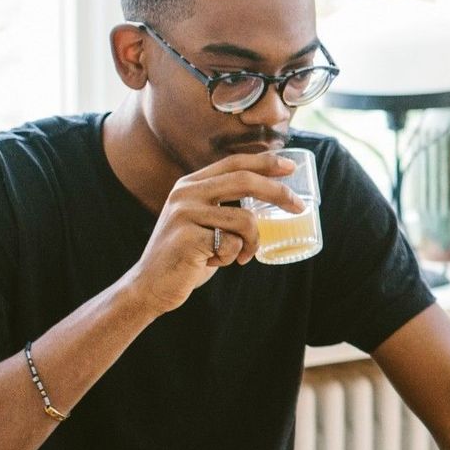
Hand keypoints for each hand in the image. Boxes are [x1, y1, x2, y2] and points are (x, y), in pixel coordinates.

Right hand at [126, 150, 297, 312]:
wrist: (150, 287)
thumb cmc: (186, 256)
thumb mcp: (202, 222)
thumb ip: (224, 206)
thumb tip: (271, 197)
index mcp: (190, 184)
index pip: (233, 163)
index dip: (265, 162)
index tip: (291, 167)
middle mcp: (185, 193)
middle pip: (244, 181)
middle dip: (278, 192)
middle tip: (299, 207)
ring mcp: (184, 214)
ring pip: (245, 220)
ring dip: (252, 243)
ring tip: (240, 256)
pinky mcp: (188, 238)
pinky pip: (233, 245)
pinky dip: (233, 258)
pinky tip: (214, 263)